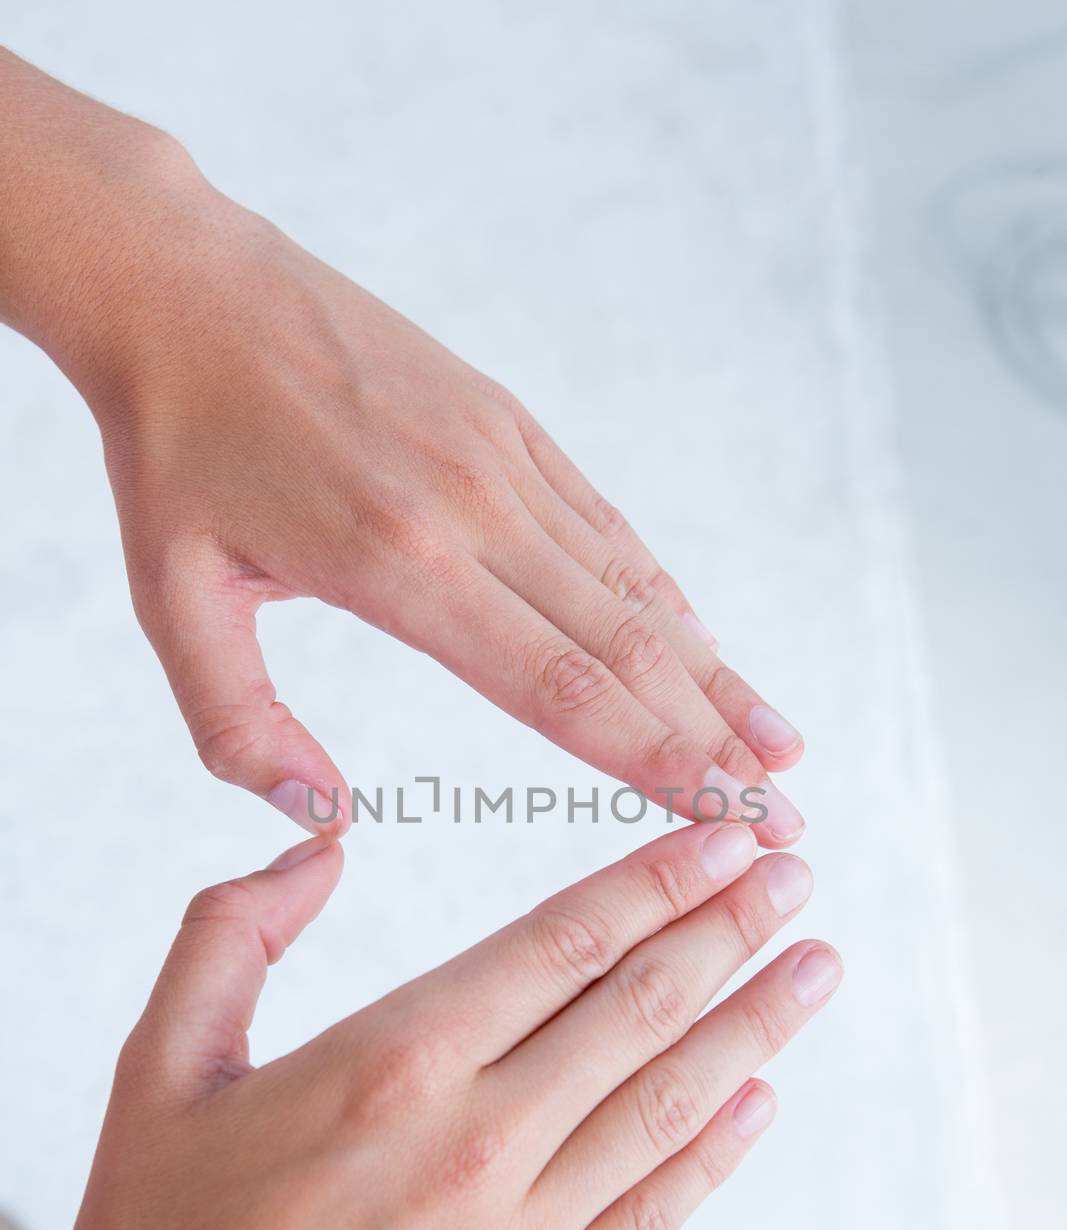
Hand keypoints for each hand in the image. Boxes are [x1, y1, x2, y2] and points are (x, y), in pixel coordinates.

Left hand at [0, 54, 804, 842]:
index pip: (556, 685)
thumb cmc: (173, 450)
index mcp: (396, 563)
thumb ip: (237, 725)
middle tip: (783, 818)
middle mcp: (476, 509)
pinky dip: (667, 599)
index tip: (726, 815)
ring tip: (780, 747)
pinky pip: (609, 529)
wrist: (188, 287)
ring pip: (635, 590)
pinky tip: (706, 648)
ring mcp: (505, 460)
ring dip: (714, 675)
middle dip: (712, 744)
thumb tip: (321, 820)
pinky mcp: (511, 425)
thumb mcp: (171, 599)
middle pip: (623, 649)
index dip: (653, 759)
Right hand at [0, 822, 839, 1229]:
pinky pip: (645, 1224)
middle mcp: (472, 1146)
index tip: (724, 837)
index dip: (656, 882)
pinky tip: (757, 1103)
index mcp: (387, 1065)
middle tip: (797, 876)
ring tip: (814, 970)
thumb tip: (317, 848)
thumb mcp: (160, 1069)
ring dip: (751, 1029)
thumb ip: (231, 935)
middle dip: (728, 932)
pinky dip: (710, 1158)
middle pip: (635, 1012)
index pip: (561, 943)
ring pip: (663, 1109)